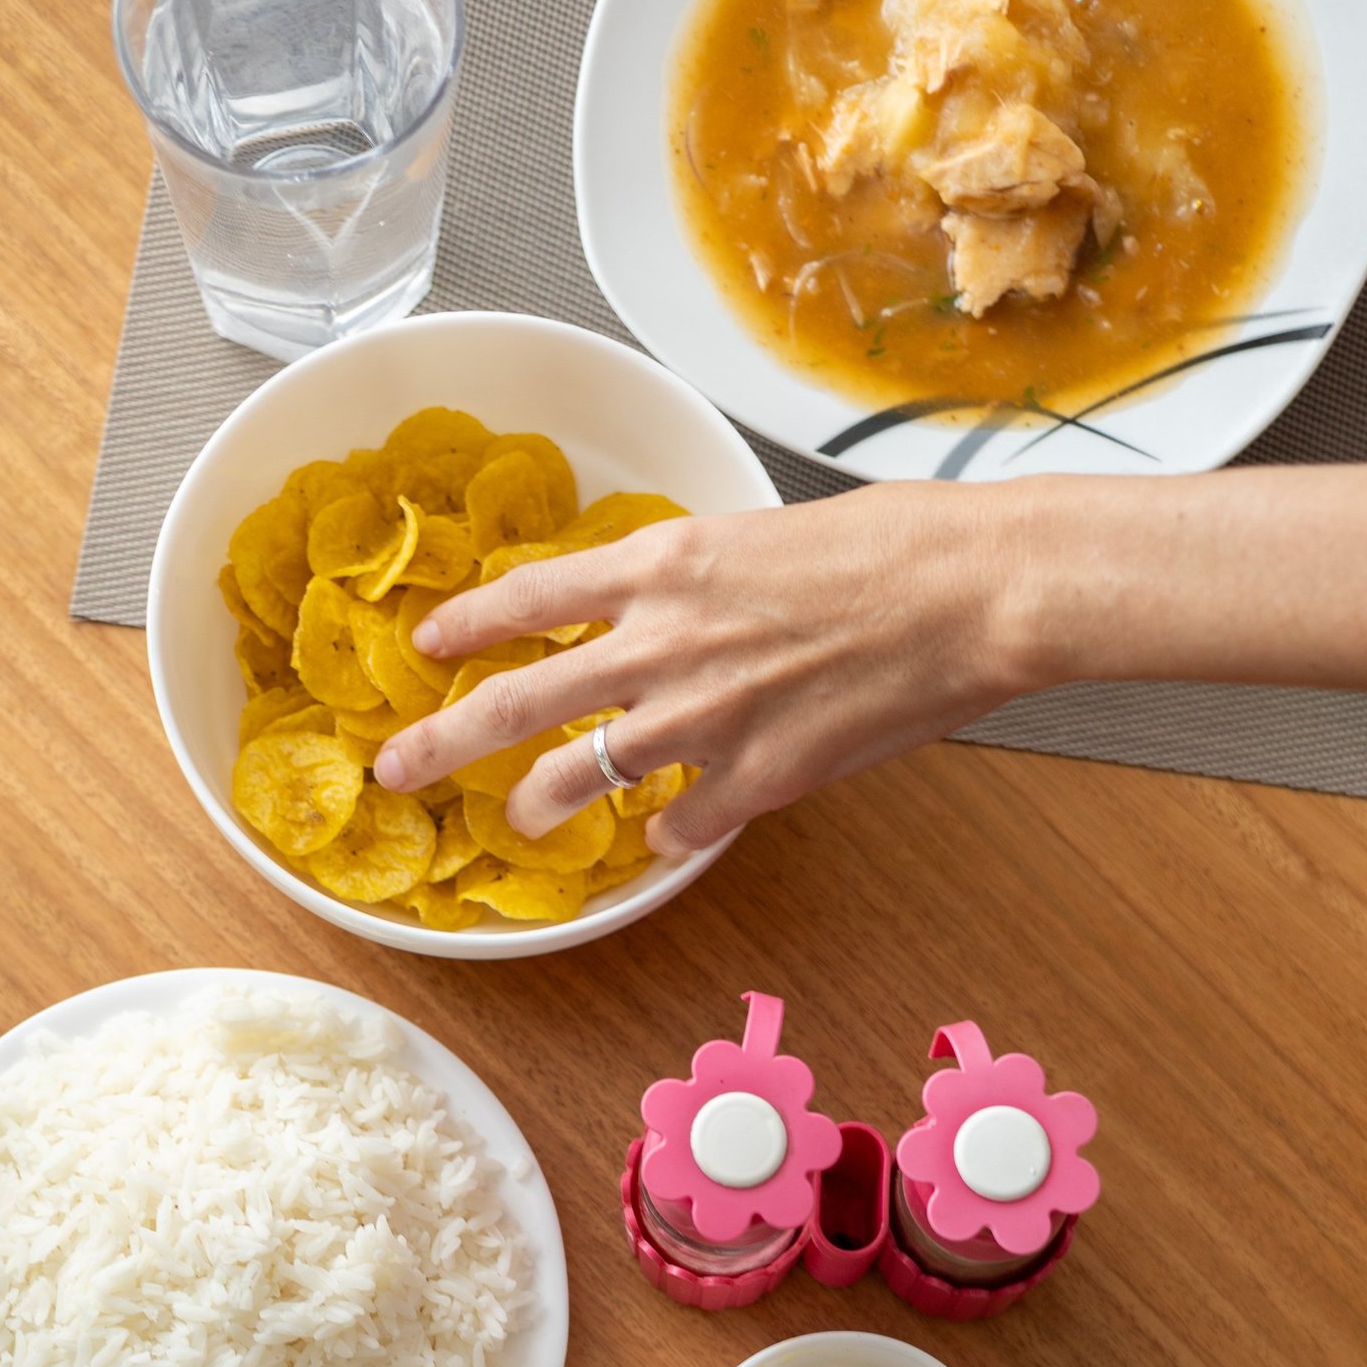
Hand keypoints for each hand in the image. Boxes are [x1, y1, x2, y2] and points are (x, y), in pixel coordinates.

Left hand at [373, 484, 1036, 854]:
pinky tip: (673, 831)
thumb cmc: (893, 546)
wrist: (971, 591)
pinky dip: (668, 831)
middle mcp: (660, 642)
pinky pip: (675, 825)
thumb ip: (696, 582)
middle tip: (396, 770)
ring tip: (522, 821)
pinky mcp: (751, 780)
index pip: (527, 597)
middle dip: (439, 744)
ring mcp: (699, 719)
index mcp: (663, 563)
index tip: (425, 647)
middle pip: (513, 702)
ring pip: (576, 778)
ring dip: (538, 806)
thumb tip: (663, 609)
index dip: (465, 627)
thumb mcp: (764, 535)